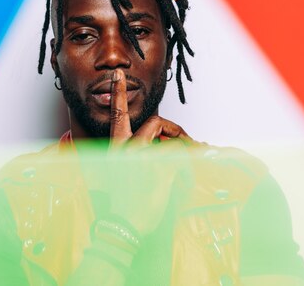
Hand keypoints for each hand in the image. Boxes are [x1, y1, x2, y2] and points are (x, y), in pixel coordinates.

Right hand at [101, 69, 192, 236]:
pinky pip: (182, 162)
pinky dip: (186, 174)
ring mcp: (145, 157)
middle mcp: (128, 147)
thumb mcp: (119, 176)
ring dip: (184, 156)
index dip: (117, 93)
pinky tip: (181, 186)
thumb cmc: (119, 205)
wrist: (120, 226)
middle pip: (156, 124)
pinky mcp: (162, 169)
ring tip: (187, 169)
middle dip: (174, 131)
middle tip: (187, 142)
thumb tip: (155, 153)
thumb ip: (133, 159)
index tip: (118, 76)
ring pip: (173, 144)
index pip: (117, 115)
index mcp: (115, 147)